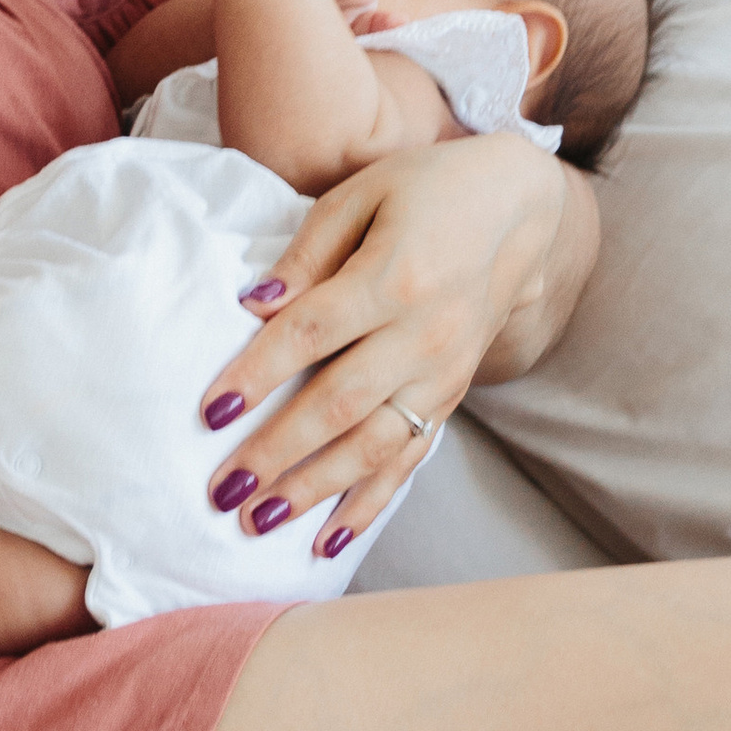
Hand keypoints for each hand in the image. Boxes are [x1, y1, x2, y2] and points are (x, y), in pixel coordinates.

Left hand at [194, 137, 593, 552]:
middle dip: (279, 452)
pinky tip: (328, 539)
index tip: (211, 412)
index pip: (312, 333)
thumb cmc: (424, 190)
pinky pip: (410, 458)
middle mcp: (426, 334)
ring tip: (260, 520)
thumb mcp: (360, 195)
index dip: (259, 374)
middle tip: (223, 491)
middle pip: (341, 403)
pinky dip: (370, 503)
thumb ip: (306, 252)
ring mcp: (444, 373)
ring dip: (316, 489)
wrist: (519, 211)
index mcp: (395, 276)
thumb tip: (254, 305)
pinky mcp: (452, 396)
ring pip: (376, 444)